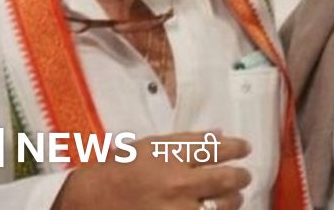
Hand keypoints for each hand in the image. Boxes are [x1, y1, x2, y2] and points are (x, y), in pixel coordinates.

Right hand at [52, 131, 250, 209]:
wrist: (89, 201)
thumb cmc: (118, 169)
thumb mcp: (150, 145)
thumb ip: (187, 141)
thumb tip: (220, 132)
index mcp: (171, 156)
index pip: (217, 148)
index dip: (237, 148)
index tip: (244, 148)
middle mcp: (178, 184)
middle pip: (227, 179)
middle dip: (241, 177)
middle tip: (244, 176)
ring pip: (223, 206)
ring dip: (233, 201)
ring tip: (233, 197)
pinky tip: (213, 209)